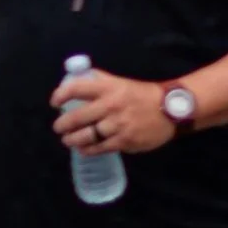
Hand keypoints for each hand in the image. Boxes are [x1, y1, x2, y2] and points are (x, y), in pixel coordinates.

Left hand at [51, 68, 177, 154]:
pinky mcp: (125, 141)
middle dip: (61, 125)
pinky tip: (83, 149)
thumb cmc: (143, 95)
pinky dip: (87, 150)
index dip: (60, 95)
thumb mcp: (122, 82)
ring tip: (68, 140)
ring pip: (85, 136)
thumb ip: (100, 80)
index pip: (75, 89)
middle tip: (59, 127)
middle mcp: (111, 106)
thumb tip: (77, 77)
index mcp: (109, 88)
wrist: (172, 110)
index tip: (54, 103)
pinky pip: (99, 148)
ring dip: (71, 140)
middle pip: (75, 118)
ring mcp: (117, 125)